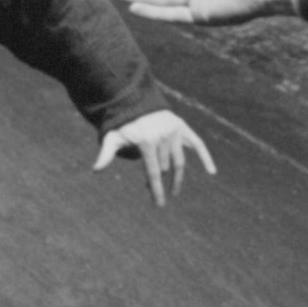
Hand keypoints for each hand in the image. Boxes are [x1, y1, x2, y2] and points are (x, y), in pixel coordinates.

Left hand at [92, 109, 215, 206]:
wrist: (136, 101)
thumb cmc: (123, 124)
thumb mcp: (112, 137)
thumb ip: (106, 153)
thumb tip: (95, 171)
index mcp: (147, 141)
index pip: (153, 172)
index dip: (156, 190)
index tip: (159, 204)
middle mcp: (163, 136)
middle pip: (164, 168)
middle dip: (159, 181)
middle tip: (152, 191)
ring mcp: (174, 131)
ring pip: (178, 161)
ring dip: (176, 176)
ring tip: (173, 189)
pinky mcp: (182, 127)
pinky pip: (197, 143)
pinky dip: (205, 157)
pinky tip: (212, 172)